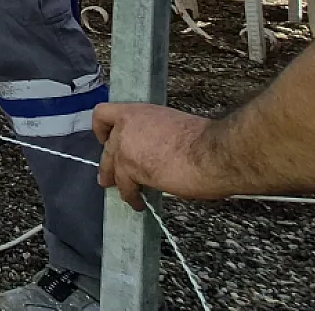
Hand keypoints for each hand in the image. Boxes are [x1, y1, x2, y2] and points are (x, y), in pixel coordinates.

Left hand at [94, 103, 228, 210]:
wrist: (212, 153)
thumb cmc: (204, 140)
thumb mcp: (172, 126)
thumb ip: (155, 133)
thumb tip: (155, 148)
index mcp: (139, 112)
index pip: (104, 113)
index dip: (102, 129)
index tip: (105, 139)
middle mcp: (126, 127)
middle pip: (107, 148)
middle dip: (109, 164)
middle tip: (110, 176)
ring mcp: (125, 147)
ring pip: (111, 168)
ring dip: (118, 183)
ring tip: (127, 195)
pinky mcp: (130, 169)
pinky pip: (125, 186)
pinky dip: (132, 197)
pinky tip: (139, 203)